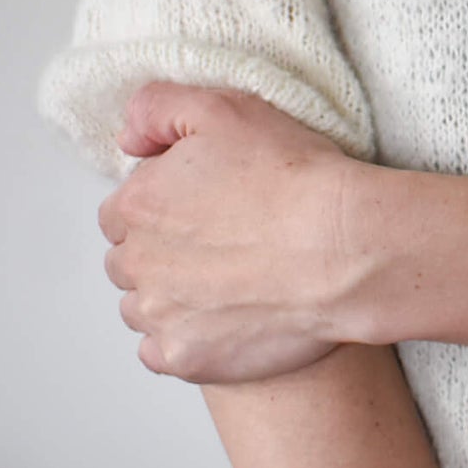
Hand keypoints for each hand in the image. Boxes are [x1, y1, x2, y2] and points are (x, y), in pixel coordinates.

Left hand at [98, 81, 358, 382]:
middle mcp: (137, 262)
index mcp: (138, 204)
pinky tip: (224, 322)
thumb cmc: (296, 180)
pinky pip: (162, 353)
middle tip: (220, 247)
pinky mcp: (186, 358)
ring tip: (226, 287)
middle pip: (129, 263)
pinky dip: (185, 342)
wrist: (347, 248)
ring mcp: (159, 315)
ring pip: (143, 309)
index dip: (160, 210)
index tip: (200, 212)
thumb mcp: (225, 110)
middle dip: (162, 255)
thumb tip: (127, 137)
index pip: (120, 213)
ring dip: (170, 299)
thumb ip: (158, 109)